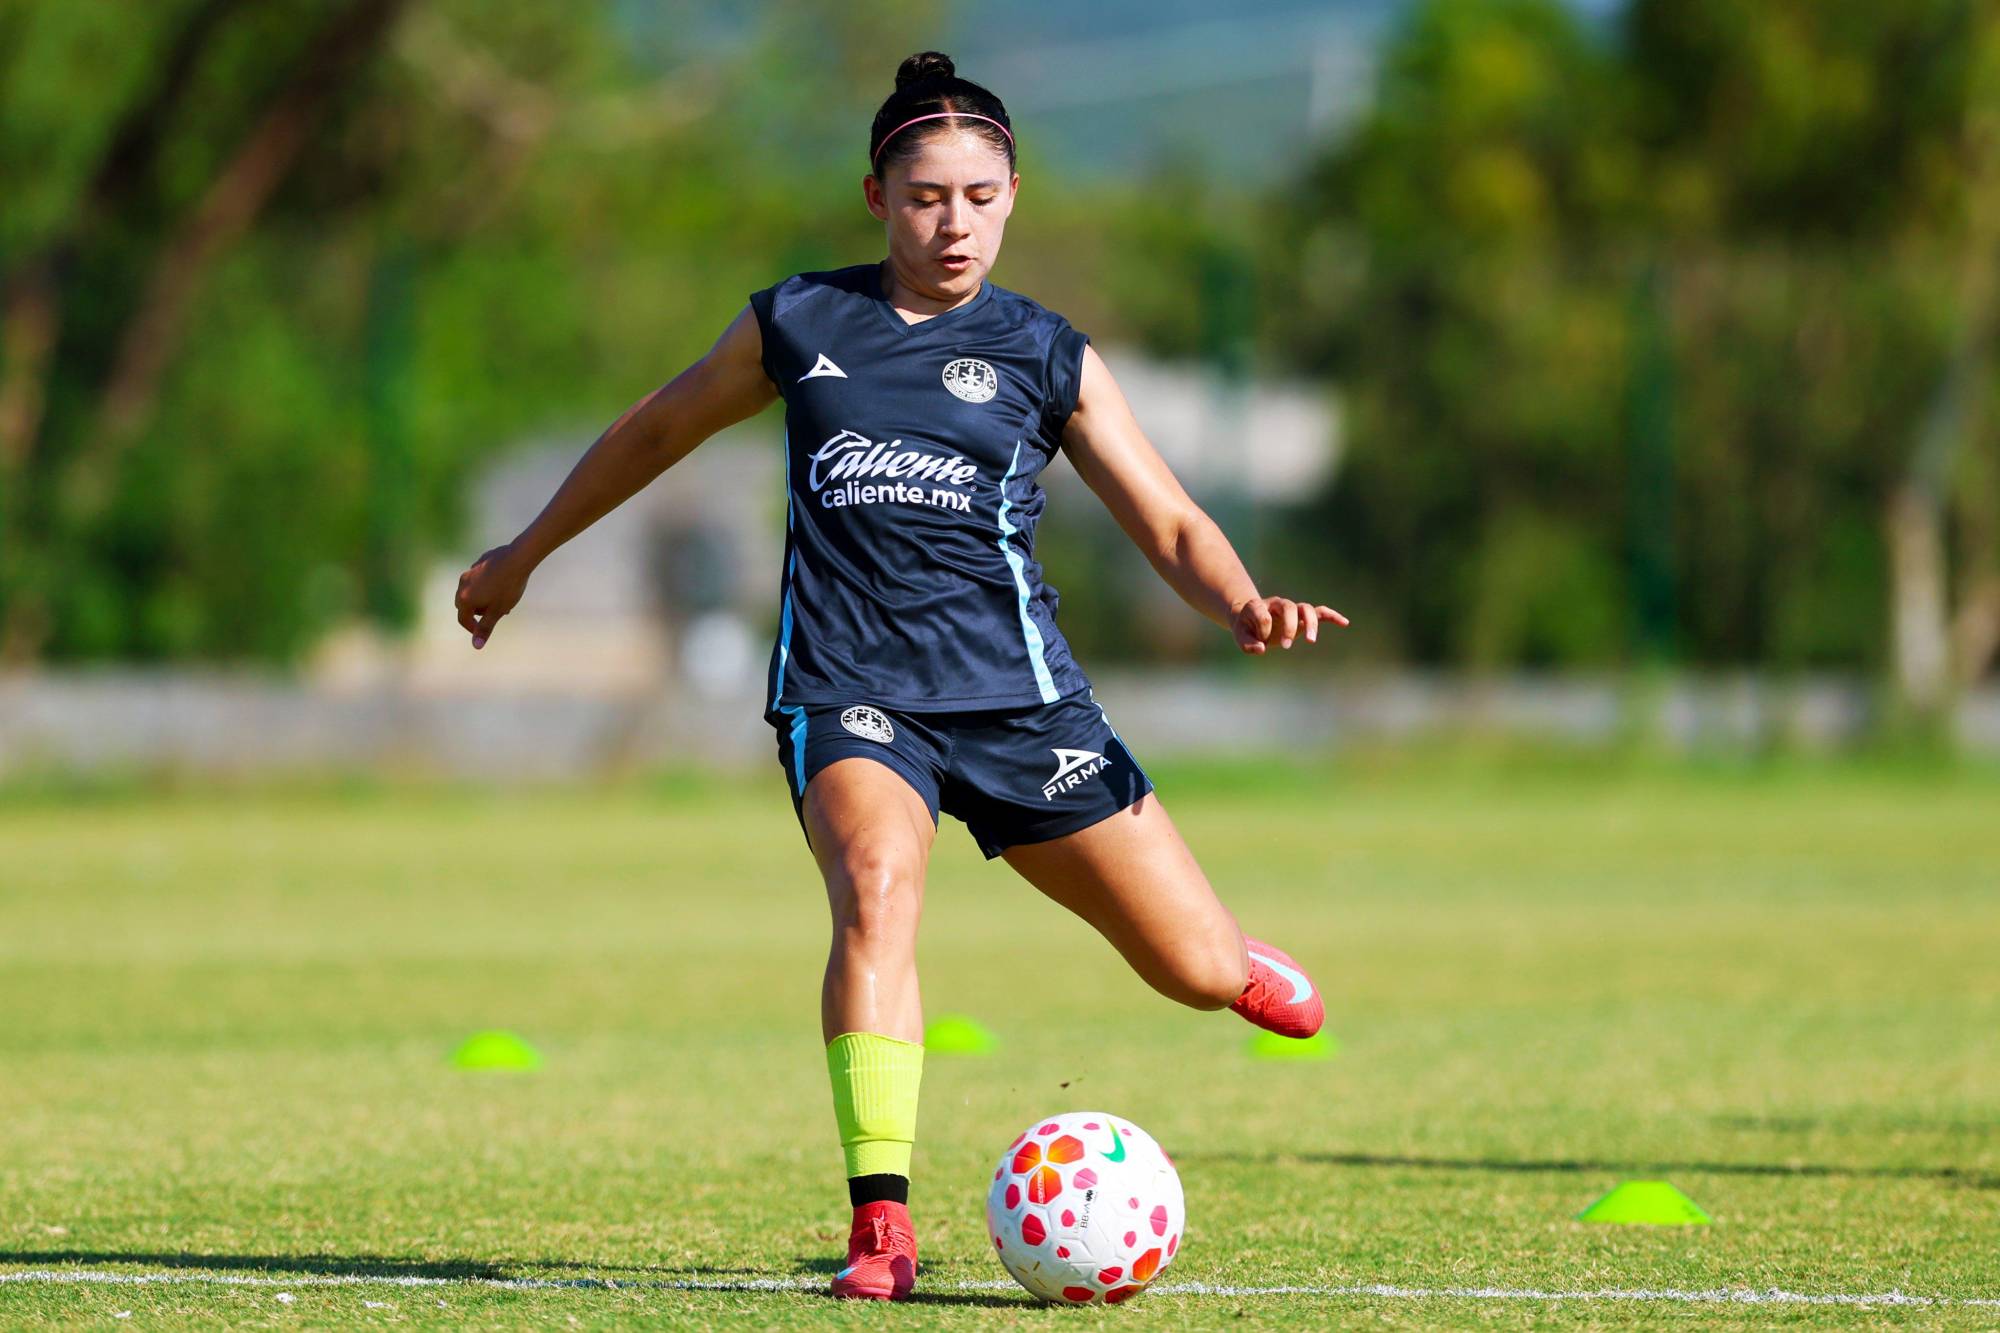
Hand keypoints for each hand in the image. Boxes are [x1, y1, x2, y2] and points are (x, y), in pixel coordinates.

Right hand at [455, 542, 531, 648]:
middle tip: (496, 613)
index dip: (473, 628)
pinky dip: (486, 585)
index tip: (484, 631)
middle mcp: (463, 584)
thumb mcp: (498, 611)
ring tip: (502, 600)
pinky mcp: (479, 562)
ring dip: (483, 598)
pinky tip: (503, 584)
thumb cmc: (508, 587)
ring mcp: (470, 571)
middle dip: (478, 612)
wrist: (518, 558)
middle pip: (465, 604)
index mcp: (464, 598)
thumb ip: (485, 628)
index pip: (463, 618)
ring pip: (472, 590)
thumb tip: (476, 646)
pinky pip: (479, 579)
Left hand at [1231, 595, 1348, 653]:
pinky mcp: (1301, 616)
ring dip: (1310, 624)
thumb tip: (1261, 649)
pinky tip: (1344, 623)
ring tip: (1311, 641)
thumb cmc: (1245, 627)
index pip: (1263, 614)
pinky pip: (1319, 612)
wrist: (1250, 618)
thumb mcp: (1240, 637)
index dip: (1261, 630)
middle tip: (1286, 646)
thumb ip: (1247, 644)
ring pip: (1306, 608)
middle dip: (1289, 626)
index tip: (1259, 643)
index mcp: (1258, 606)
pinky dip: (1331, 616)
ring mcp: (1291, 609)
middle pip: (1289, 606)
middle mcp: (1277, 604)